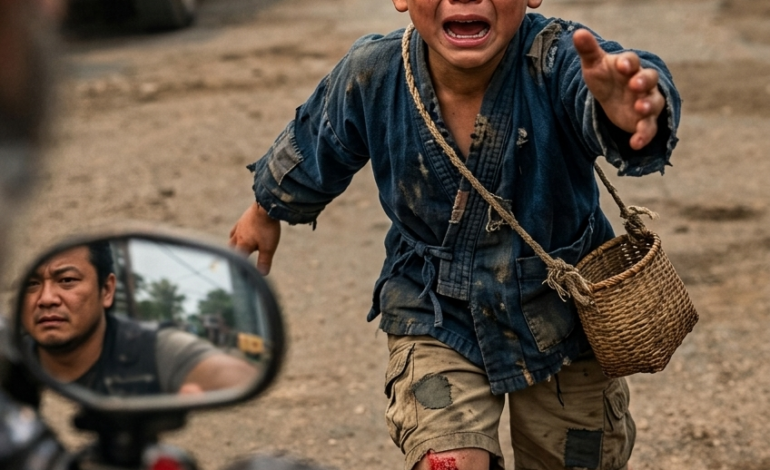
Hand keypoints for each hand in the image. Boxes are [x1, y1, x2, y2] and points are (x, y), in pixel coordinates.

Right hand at [229, 202, 280, 274]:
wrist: (266, 206)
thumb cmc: (267, 228)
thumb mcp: (268, 248)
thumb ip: (264, 262)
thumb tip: (261, 275)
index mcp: (242, 245)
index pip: (237, 258)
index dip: (238, 266)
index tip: (237, 272)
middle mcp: (238, 236)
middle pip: (231, 247)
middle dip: (233, 254)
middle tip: (236, 259)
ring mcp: (240, 226)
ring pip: (232, 236)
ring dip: (234, 243)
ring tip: (238, 246)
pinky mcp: (244, 218)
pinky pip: (237, 227)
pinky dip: (238, 232)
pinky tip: (243, 231)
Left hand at [573, 29, 665, 149]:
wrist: (610, 96)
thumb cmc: (605, 76)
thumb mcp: (593, 65)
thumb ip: (588, 50)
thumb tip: (578, 33)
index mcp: (629, 66)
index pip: (632, 61)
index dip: (628, 62)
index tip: (621, 65)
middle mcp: (642, 83)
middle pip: (649, 79)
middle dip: (644, 81)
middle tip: (635, 84)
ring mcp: (646, 102)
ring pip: (654, 103)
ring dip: (649, 105)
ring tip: (640, 108)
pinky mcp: (644, 121)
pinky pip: (649, 128)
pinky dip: (644, 136)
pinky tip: (635, 144)